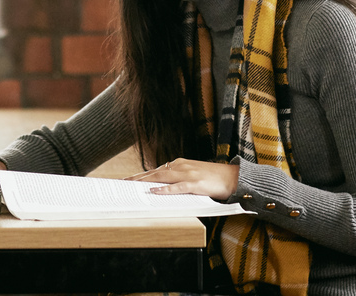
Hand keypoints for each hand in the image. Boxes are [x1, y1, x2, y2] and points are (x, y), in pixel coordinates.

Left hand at [124, 158, 238, 199]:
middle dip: (137, 178)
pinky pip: (177, 187)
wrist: (233, 178)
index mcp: (180, 164)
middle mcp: (181, 166)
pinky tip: (154, 191)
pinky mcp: (196, 184)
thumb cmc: (213, 178)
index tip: (127, 180)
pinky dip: (165, 189)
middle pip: (154, 172)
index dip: (140, 175)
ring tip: (131, 186)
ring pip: (162, 177)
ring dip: (145, 181)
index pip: (156, 170)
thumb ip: (177, 178)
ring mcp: (188, 174)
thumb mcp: (192, 175)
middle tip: (122, 183)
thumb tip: (161, 186)